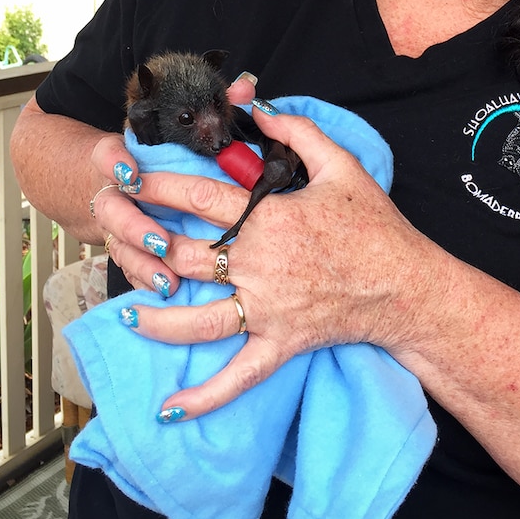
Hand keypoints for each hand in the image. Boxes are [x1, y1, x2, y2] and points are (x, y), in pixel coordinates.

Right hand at [89, 72, 258, 297]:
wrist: (108, 176)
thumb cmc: (161, 150)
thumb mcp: (178, 122)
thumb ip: (215, 104)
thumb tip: (248, 89)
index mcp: (121, 154)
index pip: (108, 153)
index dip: (117, 163)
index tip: (132, 173)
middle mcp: (113, 188)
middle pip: (110, 207)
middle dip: (133, 226)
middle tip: (161, 240)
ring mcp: (114, 220)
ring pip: (117, 243)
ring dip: (141, 261)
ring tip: (169, 279)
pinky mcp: (121, 245)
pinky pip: (127, 266)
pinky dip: (144, 279)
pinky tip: (166, 291)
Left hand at [119, 105, 430, 419]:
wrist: (407, 285)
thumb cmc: (376, 225)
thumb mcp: (342, 165)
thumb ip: (298, 132)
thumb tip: (259, 108)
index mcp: (270, 220)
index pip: (200, 198)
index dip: (159, 185)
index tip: (129, 177)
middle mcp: (259, 265)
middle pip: (185, 255)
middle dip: (143, 244)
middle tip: (112, 236)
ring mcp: (267, 309)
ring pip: (198, 319)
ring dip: (156, 320)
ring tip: (125, 315)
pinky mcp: (280, 343)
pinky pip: (237, 376)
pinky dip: (204, 396)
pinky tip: (171, 409)